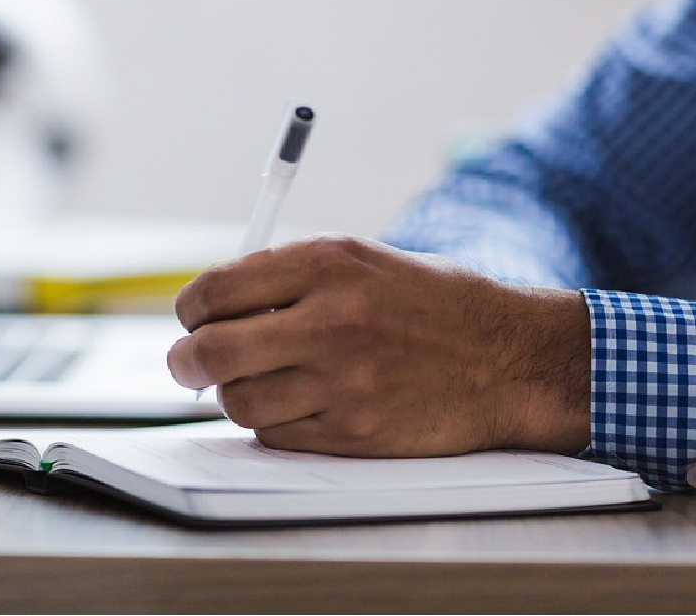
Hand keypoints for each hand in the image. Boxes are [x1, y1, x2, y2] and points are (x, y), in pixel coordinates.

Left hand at [167, 236, 589, 456]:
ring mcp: (343, 382)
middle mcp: (331, 320)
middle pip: (211, 351)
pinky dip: (272, 423)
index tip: (192, 318)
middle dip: (185, 360)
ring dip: (233, 394)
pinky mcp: (355, 433)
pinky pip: (276, 435)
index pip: (216, 290)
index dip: (190, 309)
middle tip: (188, 363)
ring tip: (255, 381)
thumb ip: (288, 277)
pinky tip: (296, 403)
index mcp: (328, 263)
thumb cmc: (432, 304)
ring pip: (238, 401)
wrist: (510, 358)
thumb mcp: (363, 260)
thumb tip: (213, 306)